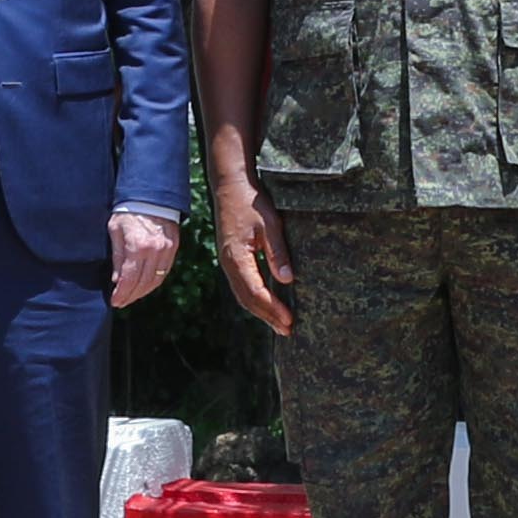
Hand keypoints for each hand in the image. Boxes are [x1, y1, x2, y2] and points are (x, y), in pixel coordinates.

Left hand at [107, 209, 177, 310]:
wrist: (151, 194)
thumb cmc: (128, 210)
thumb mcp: (115, 230)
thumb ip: (117, 257)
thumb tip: (117, 281)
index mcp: (137, 246)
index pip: (129, 280)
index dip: (122, 294)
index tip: (115, 301)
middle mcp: (155, 250)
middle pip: (143, 283)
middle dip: (131, 296)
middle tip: (122, 302)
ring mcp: (167, 250)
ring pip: (156, 280)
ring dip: (143, 292)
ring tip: (132, 296)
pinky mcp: (173, 247)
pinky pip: (165, 272)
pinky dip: (155, 281)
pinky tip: (145, 285)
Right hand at [216, 171, 298, 337]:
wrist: (230, 186)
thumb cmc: (251, 202)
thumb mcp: (270, 224)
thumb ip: (278, 252)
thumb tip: (287, 280)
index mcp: (237, 257)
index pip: (256, 292)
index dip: (273, 308)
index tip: (289, 320)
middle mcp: (229, 264)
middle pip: (247, 299)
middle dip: (268, 316)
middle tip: (287, 331)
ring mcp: (227, 262)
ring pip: (243, 295)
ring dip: (261, 311)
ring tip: (279, 324)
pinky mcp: (231, 259)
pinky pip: (241, 286)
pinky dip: (254, 299)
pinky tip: (267, 303)